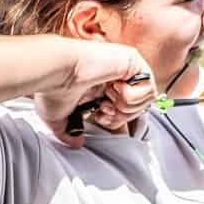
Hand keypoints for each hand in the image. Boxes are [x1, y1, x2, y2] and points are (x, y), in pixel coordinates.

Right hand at [35, 42, 155, 147]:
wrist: (58, 72)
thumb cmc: (54, 89)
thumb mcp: (58, 118)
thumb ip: (69, 132)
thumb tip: (77, 143)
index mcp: (101, 85)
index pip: (124, 109)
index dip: (116, 119)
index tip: (99, 116)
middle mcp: (115, 75)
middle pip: (138, 107)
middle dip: (121, 115)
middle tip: (103, 108)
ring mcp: (126, 67)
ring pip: (146, 100)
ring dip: (125, 105)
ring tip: (106, 96)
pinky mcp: (134, 60)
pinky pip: (149, 89)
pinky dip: (131, 96)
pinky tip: (112, 87)